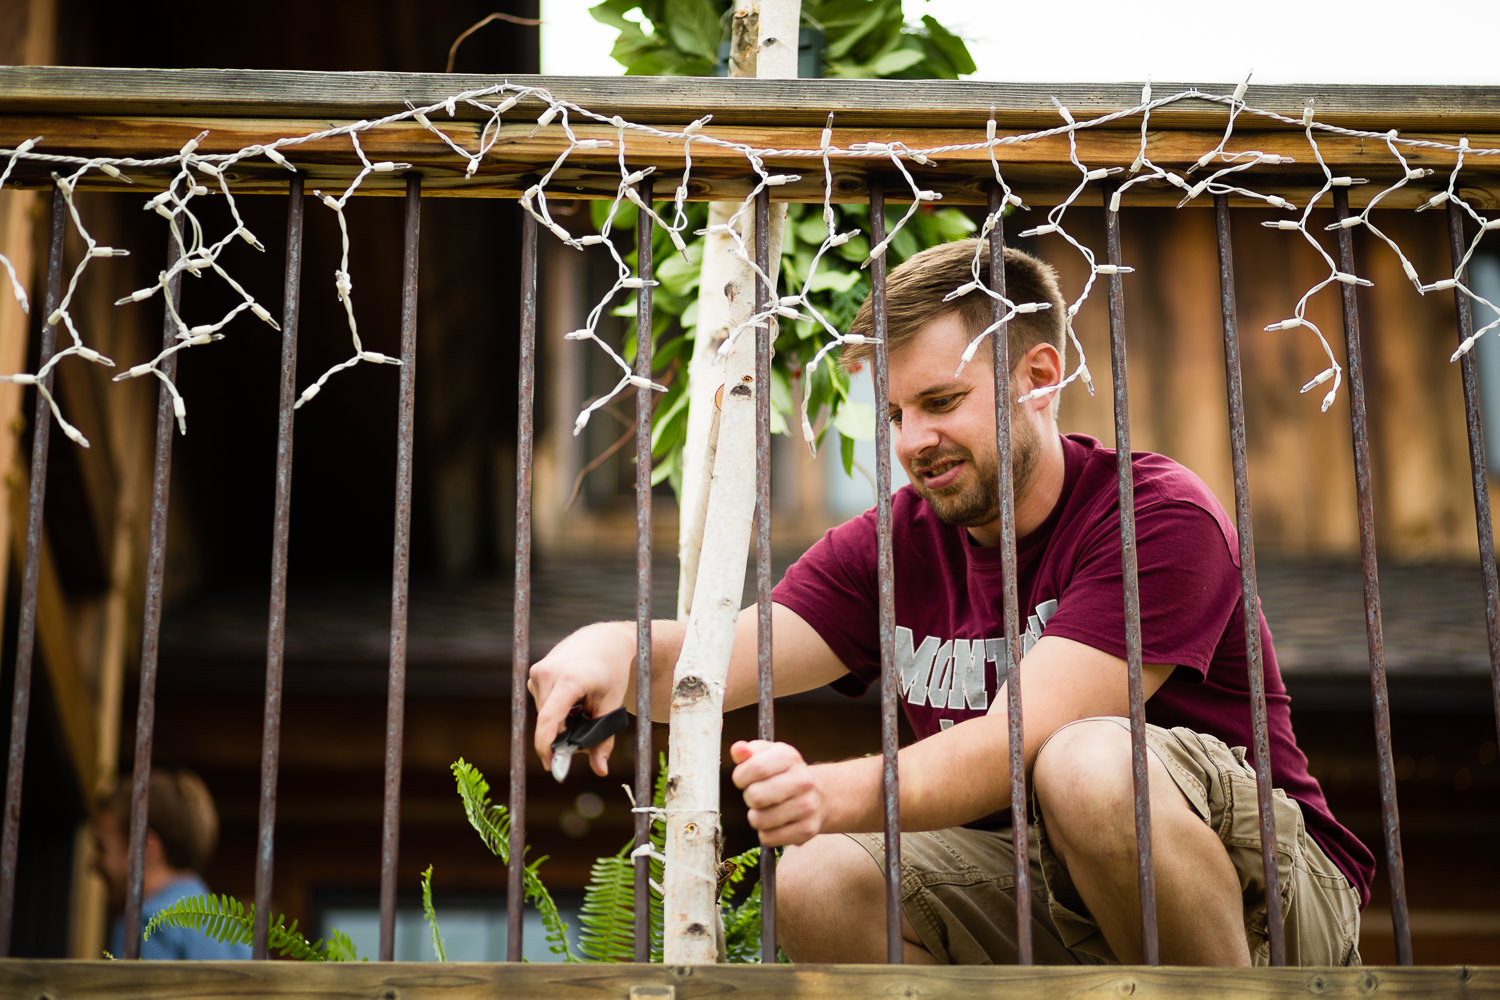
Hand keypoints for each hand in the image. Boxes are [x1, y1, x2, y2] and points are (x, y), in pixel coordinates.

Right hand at [527, 622, 632, 776]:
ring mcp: (539, 671)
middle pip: (548, 721)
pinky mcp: (535, 672)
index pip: (549, 719)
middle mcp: (549, 673)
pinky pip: (541, 702)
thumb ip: (604, 739)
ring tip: (581, 708)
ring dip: (559, 720)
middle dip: (561, 735)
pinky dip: (555, 708)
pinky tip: (572, 699)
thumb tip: (600, 770)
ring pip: (543, 713)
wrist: (603, 640)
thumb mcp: (612, 705)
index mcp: (570, 680)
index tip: (551, 765)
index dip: (545, 746)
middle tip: (583, 733)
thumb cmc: (611, 672)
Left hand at [730, 740, 823, 846]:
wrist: (819, 795)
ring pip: (759, 820)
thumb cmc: (783, 774)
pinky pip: (769, 838)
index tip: (742, 779)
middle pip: (755, 796)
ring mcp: (807, 806)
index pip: (756, 767)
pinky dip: (766, 833)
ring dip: (756, 817)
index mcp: (790, 757)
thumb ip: (748, 752)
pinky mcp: (807, 829)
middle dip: (748, 797)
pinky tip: (776, 823)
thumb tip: (738, 749)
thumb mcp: (768, 755)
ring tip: (767, 809)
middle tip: (756, 795)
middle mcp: (803, 781)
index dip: (740, 777)